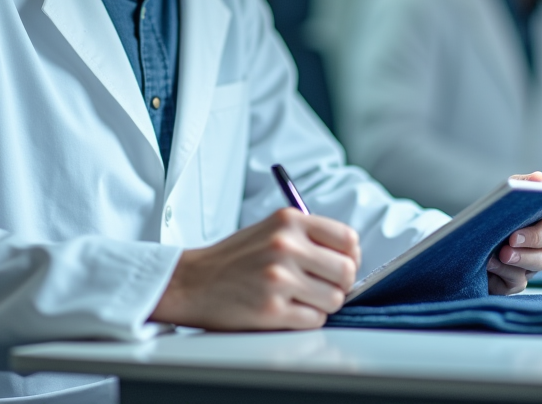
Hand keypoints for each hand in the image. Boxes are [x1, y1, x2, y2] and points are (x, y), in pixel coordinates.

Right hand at [150, 208, 360, 330]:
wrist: (191, 282)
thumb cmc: (234, 259)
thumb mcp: (270, 230)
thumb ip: (307, 237)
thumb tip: (350, 257)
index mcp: (289, 221)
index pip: (348, 239)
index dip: (350, 256)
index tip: (341, 265)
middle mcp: (286, 245)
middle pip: (346, 272)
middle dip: (339, 284)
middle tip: (322, 287)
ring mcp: (279, 278)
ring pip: (334, 299)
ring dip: (322, 304)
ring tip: (299, 299)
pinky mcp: (271, 309)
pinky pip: (315, 320)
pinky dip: (306, 319)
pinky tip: (287, 310)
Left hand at [486, 171, 541, 294]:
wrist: (469, 235)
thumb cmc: (496, 213)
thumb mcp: (507, 194)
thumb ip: (523, 183)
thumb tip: (540, 178)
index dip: (539, 235)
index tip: (515, 234)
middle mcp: (541, 250)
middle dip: (525, 254)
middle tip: (505, 248)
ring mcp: (527, 269)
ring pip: (529, 273)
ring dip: (510, 266)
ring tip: (492, 257)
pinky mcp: (512, 283)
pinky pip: (513, 285)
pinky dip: (500, 277)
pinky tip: (486, 270)